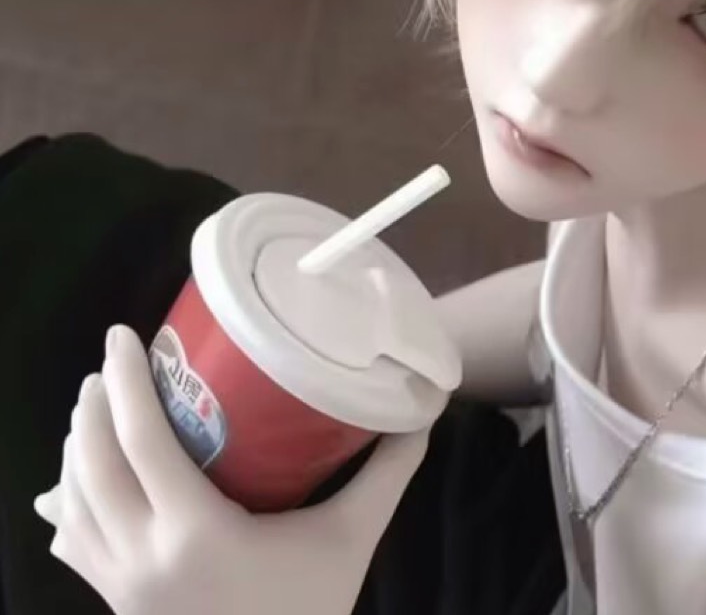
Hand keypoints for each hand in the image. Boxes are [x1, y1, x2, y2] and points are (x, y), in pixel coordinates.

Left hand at [34, 326, 428, 614]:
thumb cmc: (309, 612)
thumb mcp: (352, 539)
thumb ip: (386, 474)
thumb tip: (422, 413)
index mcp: (195, 531)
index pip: (141, 441)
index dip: (128, 382)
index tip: (125, 335)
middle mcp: (143, 555)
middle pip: (95, 462)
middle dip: (96, 405)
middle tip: (115, 362)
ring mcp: (120, 586)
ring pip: (75, 502)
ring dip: (77, 445)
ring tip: (94, 405)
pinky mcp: (115, 604)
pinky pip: (72, 545)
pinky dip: (67, 503)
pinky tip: (69, 487)